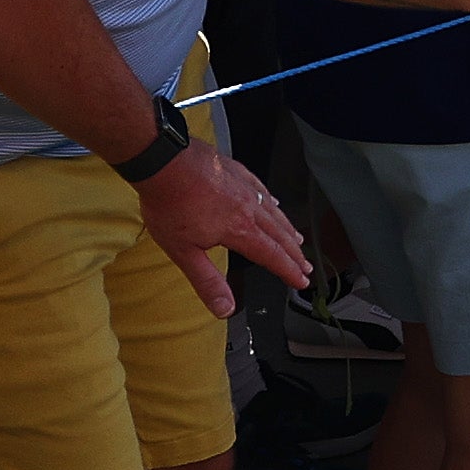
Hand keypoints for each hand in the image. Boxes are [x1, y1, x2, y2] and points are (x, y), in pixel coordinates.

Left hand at [127, 137, 306, 314]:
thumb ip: (207, 282)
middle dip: (294, 253)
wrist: (163, 161)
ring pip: (274, 211)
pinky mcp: (236, 171)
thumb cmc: (170, 204)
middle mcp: (248, 208)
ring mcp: (244, 187)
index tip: (302, 280)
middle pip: (279, 234)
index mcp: (239, 230)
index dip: (288, 270)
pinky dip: (272, 201)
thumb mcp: (184, 252)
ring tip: (297, 239)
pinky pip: (262, 189)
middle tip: (305, 265)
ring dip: (287, 228)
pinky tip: (273, 201)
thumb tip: (224, 309)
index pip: (272, 255)